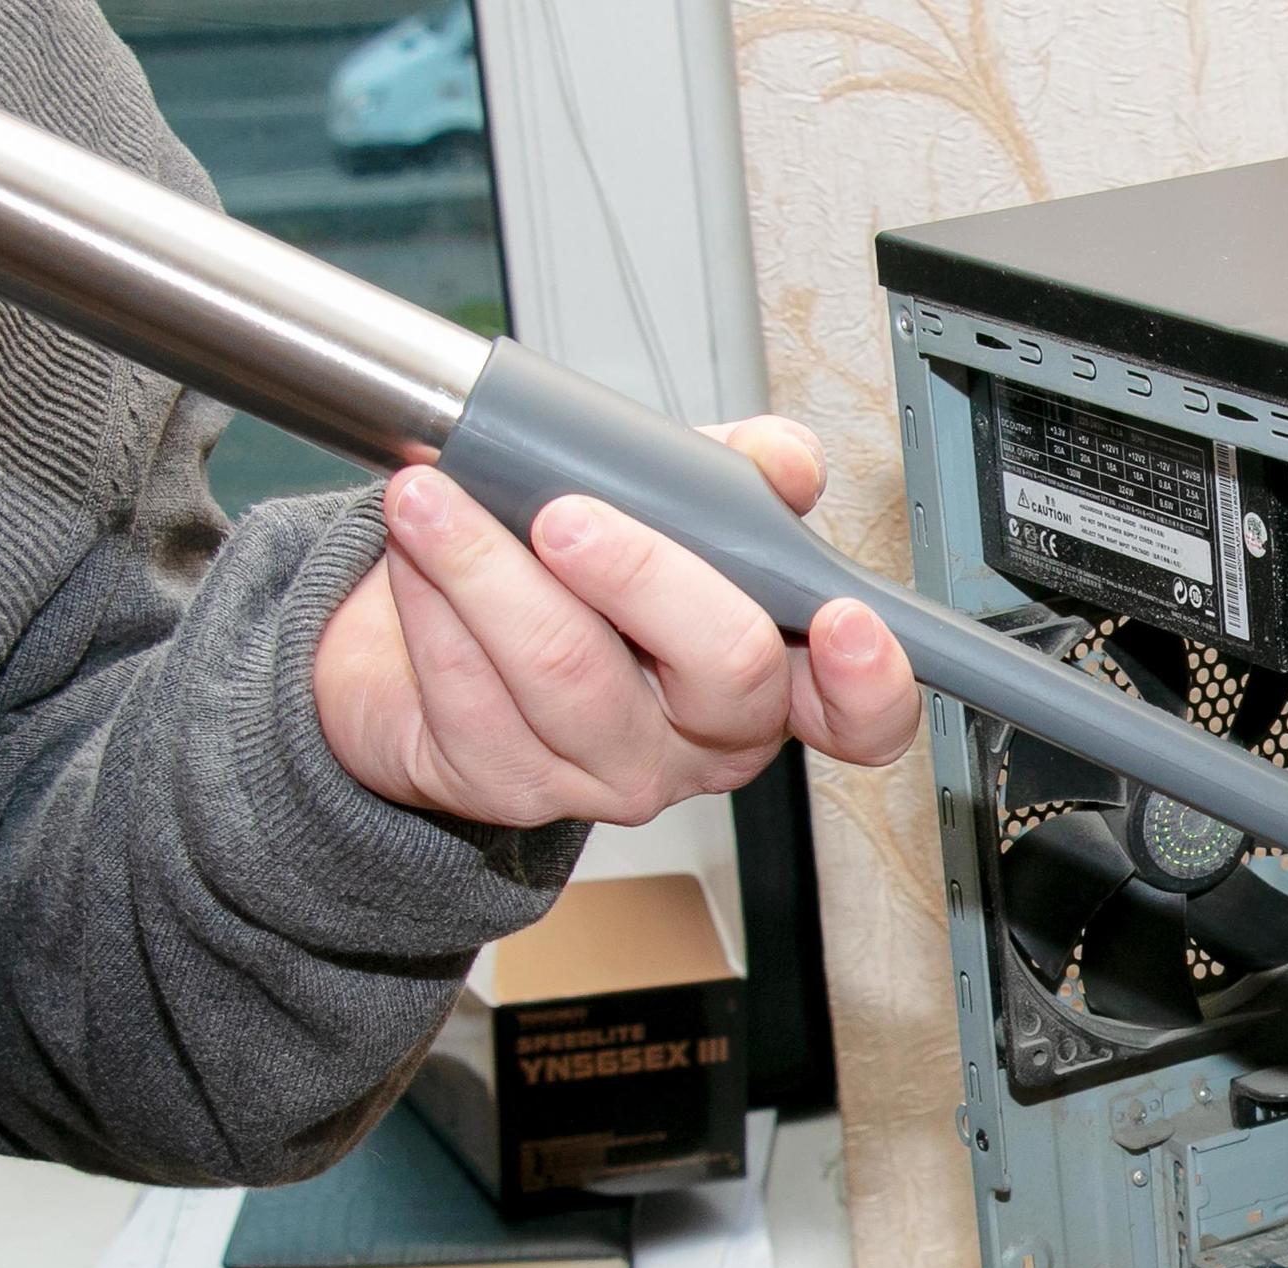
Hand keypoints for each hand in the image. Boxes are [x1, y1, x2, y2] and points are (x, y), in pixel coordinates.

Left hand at [313, 416, 919, 827]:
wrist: (423, 633)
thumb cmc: (567, 570)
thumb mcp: (665, 502)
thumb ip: (733, 474)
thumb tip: (785, 461)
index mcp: (773, 678)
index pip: (862, 716)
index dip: (869, 680)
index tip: (843, 621)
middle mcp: (707, 740)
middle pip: (725, 673)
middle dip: (644, 576)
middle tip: (567, 513)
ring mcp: (612, 774)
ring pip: (569, 675)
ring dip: (490, 570)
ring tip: (438, 498)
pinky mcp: (510, 785)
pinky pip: (472, 694)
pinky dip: (435, 604)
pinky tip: (418, 554)